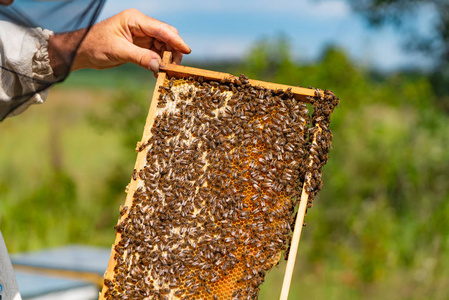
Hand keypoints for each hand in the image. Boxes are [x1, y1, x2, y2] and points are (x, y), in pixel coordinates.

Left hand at [49, 9, 190, 76]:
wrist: (82, 51)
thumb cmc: (95, 45)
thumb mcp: (118, 51)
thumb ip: (140, 57)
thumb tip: (160, 66)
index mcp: (135, 19)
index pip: (161, 29)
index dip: (176, 40)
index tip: (186, 51)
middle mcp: (141, 25)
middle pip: (166, 36)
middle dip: (172, 51)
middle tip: (174, 67)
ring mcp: (141, 36)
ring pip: (163, 46)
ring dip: (166, 59)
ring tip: (166, 72)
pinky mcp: (140, 46)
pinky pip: (155, 54)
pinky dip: (158, 63)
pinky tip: (157, 73)